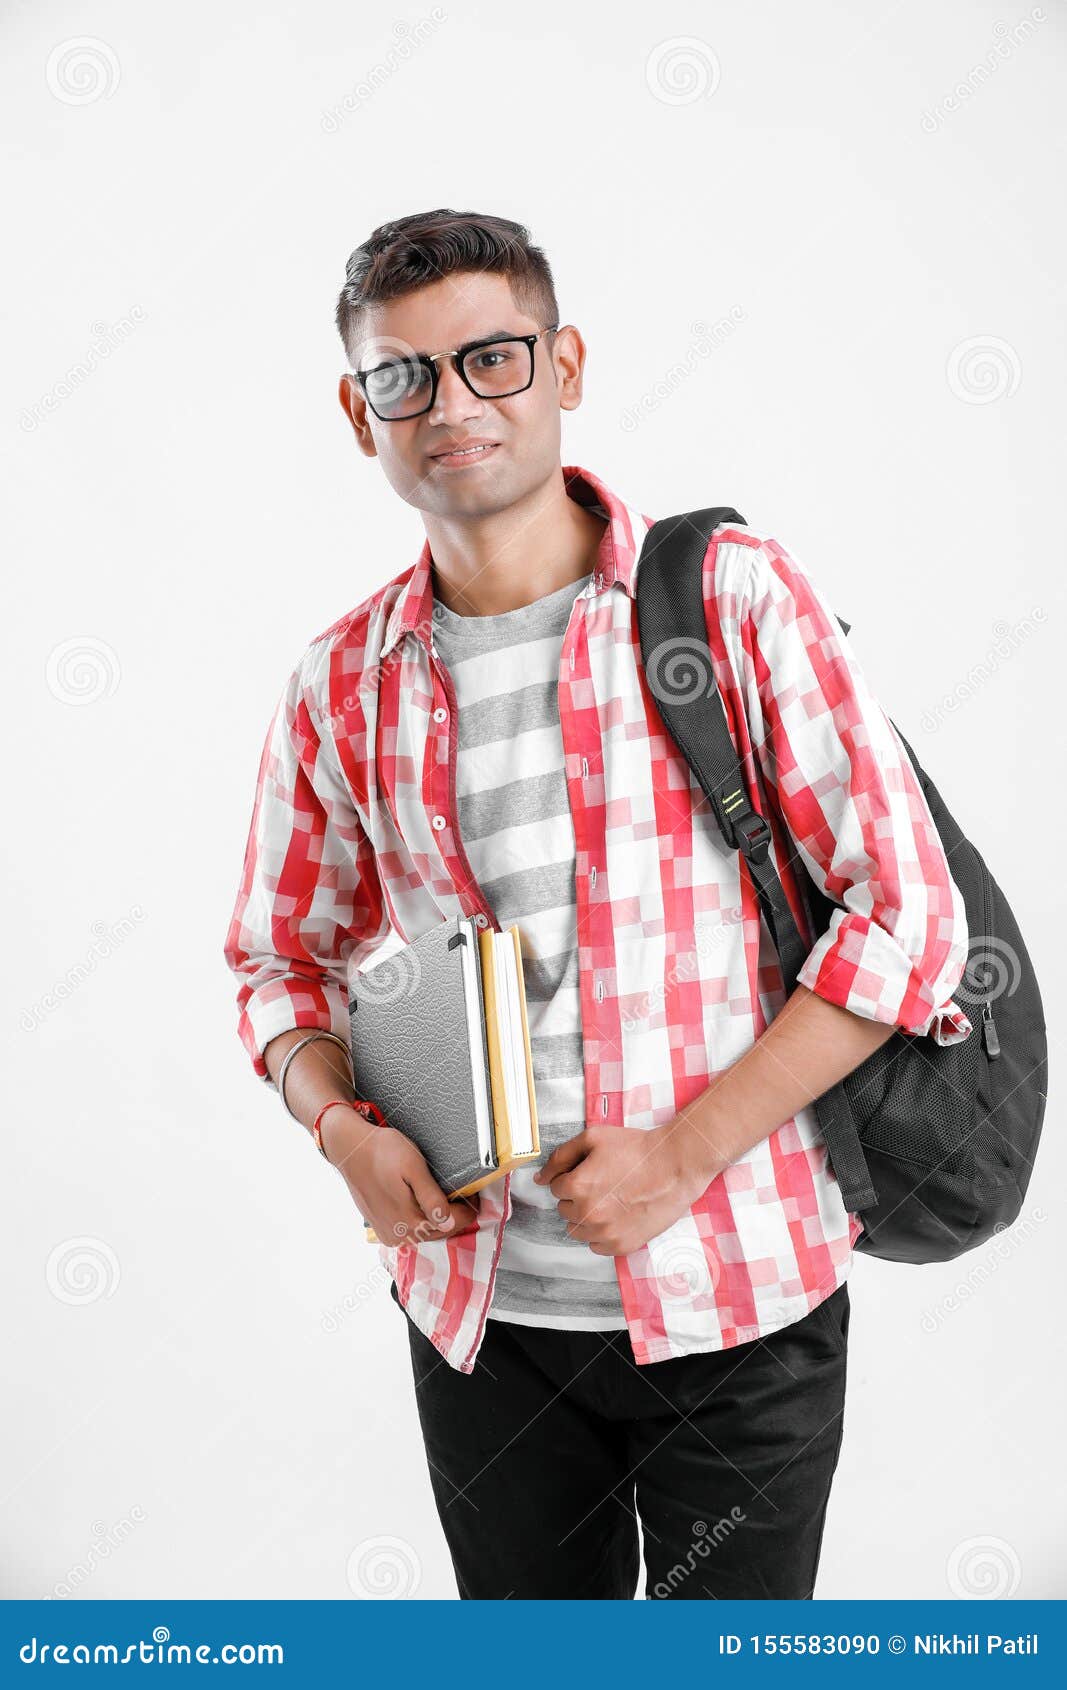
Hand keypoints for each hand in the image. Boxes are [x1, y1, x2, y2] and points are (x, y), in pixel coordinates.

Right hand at [320, 1108, 479, 1247]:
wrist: (351, 1149)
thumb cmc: (382, 1152)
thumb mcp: (413, 1167)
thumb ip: (431, 1198)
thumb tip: (448, 1222)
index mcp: (409, 1222)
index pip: (453, 1223)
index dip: (467, 1208)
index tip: (473, 1193)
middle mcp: (398, 1235)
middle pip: (440, 1231)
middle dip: (455, 1215)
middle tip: (465, 1194)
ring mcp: (389, 1234)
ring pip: (426, 1232)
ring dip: (439, 1219)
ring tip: (447, 1198)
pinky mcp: (381, 1228)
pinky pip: (410, 1230)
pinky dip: (422, 1220)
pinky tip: (425, 1204)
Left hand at [532, 1122, 719, 1255]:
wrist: (675, 1166)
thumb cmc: (636, 1149)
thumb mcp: (593, 1138)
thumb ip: (560, 1157)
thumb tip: (539, 1178)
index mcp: (577, 1187)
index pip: (555, 1188)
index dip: (572, 1176)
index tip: (591, 1171)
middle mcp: (588, 1214)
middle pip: (564, 1210)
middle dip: (577, 1197)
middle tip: (603, 1183)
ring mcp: (605, 1233)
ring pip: (578, 1230)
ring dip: (587, 1217)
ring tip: (611, 1199)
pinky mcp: (622, 1246)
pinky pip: (596, 1246)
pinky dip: (602, 1233)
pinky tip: (619, 1215)